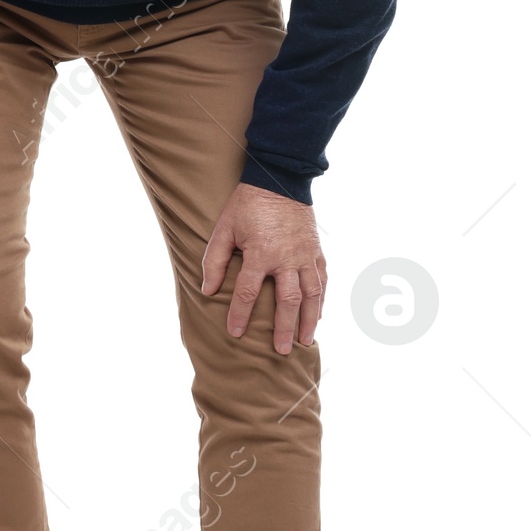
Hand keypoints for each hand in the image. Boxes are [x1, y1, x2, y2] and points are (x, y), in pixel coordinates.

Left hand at [200, 183, 325, 354]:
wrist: (280, 179)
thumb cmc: (247, 205)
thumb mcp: (224, 228)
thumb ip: (215, 259)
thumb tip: (207, 290)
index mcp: (261, 252)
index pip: (247, 292)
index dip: (239, 315)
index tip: (235, 334)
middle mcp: (286, 258)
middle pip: (287, 300)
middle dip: (284, 328)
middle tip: (281, 350)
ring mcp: (305, 255)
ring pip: (311, 294)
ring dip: (309, 319)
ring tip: (306, 341)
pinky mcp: (316, 250)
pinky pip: (322, 279)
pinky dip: (321, 299)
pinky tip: (318, 315)